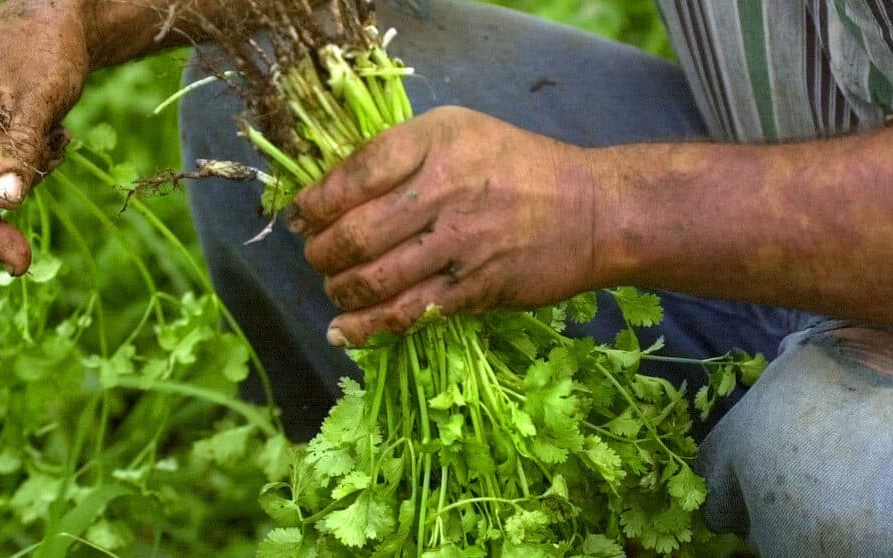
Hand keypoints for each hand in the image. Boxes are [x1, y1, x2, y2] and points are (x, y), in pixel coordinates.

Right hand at [0, 0, 89, 273]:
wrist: (68, 23)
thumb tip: (3, 202)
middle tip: (21, 261)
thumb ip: (19, 147)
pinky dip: (32, 167)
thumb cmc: (45, 46)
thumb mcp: (37, 96)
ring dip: (20, 182)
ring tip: (58, 145)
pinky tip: (59, 136)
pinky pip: (2, 172)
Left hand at [292, 106, 610, 346]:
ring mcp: (459, 244)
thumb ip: (400, 153)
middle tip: (317, 256)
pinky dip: (367, 329)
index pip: (354, 174)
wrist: (590, 211)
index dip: (315, 202)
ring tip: (335, 288)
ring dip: (340, 289)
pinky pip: (407, 314)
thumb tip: (334, 190)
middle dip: (321, 252)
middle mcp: (444, 191)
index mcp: (435, 143)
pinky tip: (345, 333)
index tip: (301, 217)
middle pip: (354, 232)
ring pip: (374, 278)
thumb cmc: (518, 167)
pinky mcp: (474, 288)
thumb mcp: (460, 132)